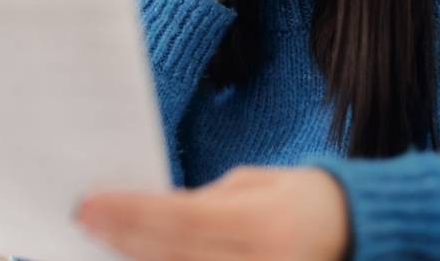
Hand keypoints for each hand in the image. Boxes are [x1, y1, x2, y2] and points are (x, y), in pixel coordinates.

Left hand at [75, 166, 349, 260]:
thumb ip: (204, 203)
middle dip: (122, 239)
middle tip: (83, 221)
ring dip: (137, 260)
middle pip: (173, 256)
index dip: (131, 213)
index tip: (89, 203)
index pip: (182, 221)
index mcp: (266, 227)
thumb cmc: (303, 200)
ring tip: (103, 241)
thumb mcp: (256, 186)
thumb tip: (147, 215)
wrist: (355, 233)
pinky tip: (139, 257)